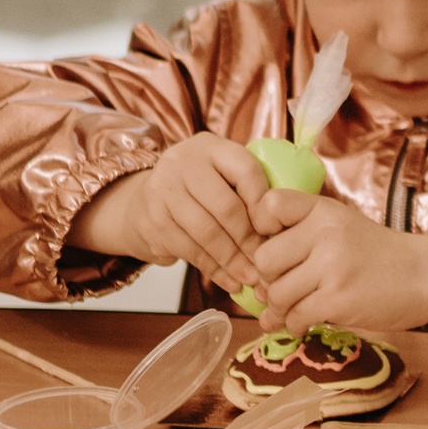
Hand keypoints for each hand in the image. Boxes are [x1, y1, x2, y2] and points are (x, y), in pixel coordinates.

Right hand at [70, 133, 264, 289]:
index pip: (246, 170)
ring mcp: (162, 191)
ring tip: (252, 278)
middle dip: (250, 240)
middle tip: (267, 263)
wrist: (141, 203)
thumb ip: (248, 189)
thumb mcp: (221, 176)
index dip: (264, 203)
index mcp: (210, 147)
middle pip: (226, 206)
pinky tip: (230, 281)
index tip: (277, 229)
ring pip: (207, 232)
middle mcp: (182, 163)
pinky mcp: (151, 221)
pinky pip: (189, 250)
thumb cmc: (198, 192)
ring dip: (233, 260)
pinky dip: (214, 269)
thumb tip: (286, 230)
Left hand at [247, 191, 427, 331]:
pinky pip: (295, 317)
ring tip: (293, 311)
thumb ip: (302, 238)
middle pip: (264, 260)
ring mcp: (333, 266)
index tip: (273, 244)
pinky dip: (295, 325)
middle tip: (284, 287)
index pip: (269, 205)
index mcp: (324, 210)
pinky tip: (305, 323)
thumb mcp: (343, 227)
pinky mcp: (338, 299)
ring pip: (277, 293)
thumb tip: (254, 282)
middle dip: (269, 279)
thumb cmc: (380, 255)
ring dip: (280, 309)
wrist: (427, 275)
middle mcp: (326, 233)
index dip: (260, 227)